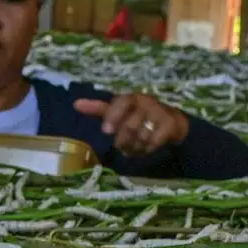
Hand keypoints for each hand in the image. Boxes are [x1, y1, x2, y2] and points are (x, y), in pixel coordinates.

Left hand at [74, 94, 188, 155]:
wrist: (172, 123)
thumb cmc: (139, 117)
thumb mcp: (119, 112)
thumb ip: (99, 109)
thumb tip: (76, 104)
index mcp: (131, 98)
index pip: (121, 102)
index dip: (113, 116)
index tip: (106, 131)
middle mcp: (146, 102)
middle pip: (130, 126)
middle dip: (123, 141)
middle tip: (122, 146)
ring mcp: (159, 112)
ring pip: (141, 136)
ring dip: (135, 147)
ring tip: (135, 146)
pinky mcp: (169, 124)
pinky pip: (153, 142)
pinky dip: (147, 149)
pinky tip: (147, 147)